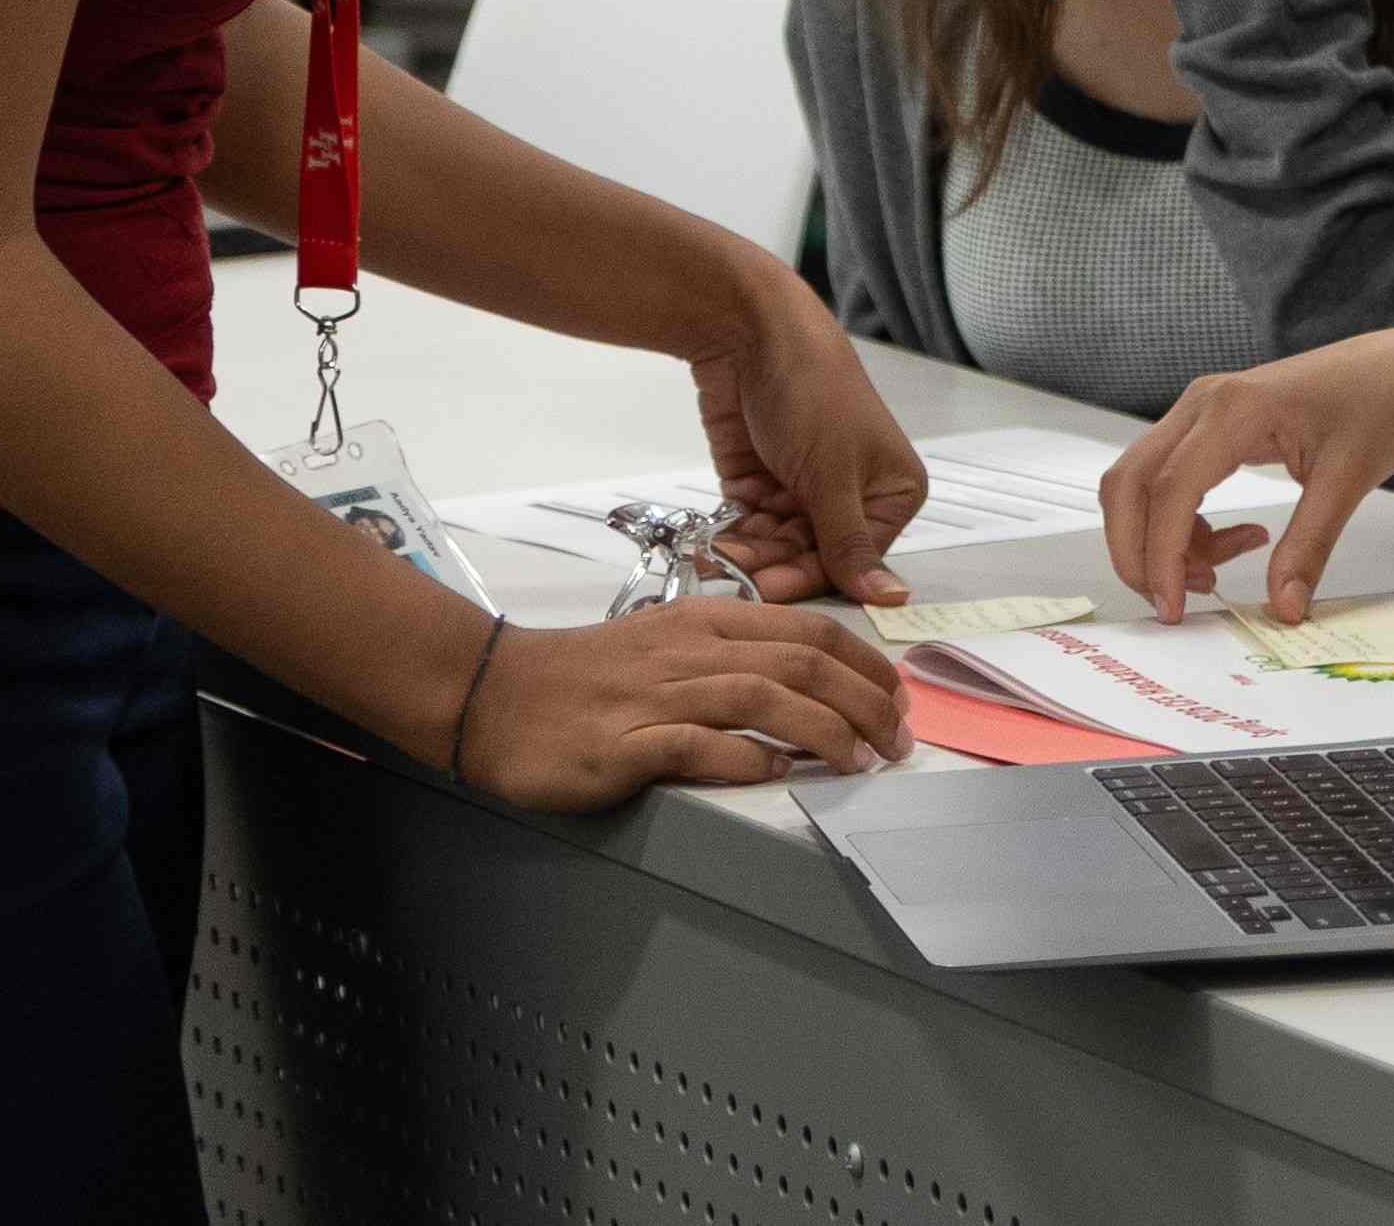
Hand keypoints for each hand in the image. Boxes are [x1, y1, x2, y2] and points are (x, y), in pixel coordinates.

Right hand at [451, 599, 909, 807]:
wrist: (495, 692)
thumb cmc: (588, 676)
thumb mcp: (671, 644)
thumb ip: (734, 657)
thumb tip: (808, 686)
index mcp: (709, 622)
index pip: (810, 632)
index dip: (866, 667)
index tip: (899, 701)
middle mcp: (691, 651)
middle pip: (801, 664)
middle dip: (864, 702)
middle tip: (897, 742)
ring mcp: (657, 695)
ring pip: (761, 697)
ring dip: (824, 730)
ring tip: (860, 761)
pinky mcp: (623, 742)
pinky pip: (695, 744)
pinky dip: (743, 756)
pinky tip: (776, 771)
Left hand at [690, 273, 924, 606]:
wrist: (751, 333)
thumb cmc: (813, 393)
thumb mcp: (834, 475)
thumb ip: (851, 544)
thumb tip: (895, 600)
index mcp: (892, 491)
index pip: (853, 557)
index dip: (810, 575)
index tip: (768, 590)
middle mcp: (852, 495)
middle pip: (812, 556)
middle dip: (772, 565)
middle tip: (732, 576)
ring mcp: (804, 489)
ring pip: (776, 547)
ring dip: (746, 554)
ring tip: (714, 555)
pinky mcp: (761, 482)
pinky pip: (748, 527)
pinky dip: (730, 537)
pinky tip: (710, 544)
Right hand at [1101, 320, 1393, 622]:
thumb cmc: (1381, 404)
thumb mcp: (1351, 478)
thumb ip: (1310, 545)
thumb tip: (1285, 608)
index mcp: (1235, 408)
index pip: (1171, 489)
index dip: (1161, 555)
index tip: (1173, 608)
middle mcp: (1203, 403)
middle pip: (1130, 484)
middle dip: (1137, 552)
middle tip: (1174, 603)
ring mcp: (1200, 412)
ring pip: (1142, 486)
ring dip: (1162, 541)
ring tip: (1219, 571)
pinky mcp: (1208, 427)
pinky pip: (1169, 484)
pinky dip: (1185, 526)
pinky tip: (1240, 541)